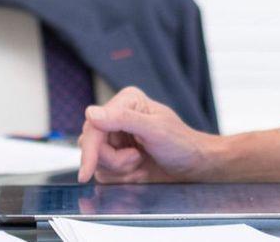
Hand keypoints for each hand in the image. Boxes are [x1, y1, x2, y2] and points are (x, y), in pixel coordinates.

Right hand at [77, 86, 219, 183]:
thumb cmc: (181, 144)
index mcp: (126, 102)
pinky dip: (121, 177)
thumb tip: (91, 113)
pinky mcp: (116, 157)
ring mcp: (115, 138)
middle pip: (91, 144)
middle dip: (113, 160)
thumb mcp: (155, 130)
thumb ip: (123, 119)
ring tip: (141, 162)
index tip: (86, 172)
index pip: (94, 126)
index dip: (90, 150)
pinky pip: (104, 172)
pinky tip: (138, 170)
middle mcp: (117, 118)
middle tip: (136, 160)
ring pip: (97, 161)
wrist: (193, 167)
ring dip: (120, 169)